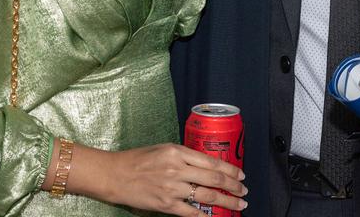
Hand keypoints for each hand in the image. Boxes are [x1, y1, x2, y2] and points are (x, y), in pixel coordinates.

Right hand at [57, 142, 246, 215]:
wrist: (115, 175)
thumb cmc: (138, 159)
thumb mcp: (164, 149)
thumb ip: (185, 156)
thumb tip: (207, 166)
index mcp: (178, 152)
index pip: (212, 162)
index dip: (230, 169)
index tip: (241, 174)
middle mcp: (177, 169)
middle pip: (214, 179)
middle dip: (234, 186)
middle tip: (244, 191)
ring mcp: (172, 188)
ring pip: (207, 196)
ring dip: (226, 201)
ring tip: (238, 204)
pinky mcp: (165, 204)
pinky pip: (191, 213)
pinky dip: (205, 216)